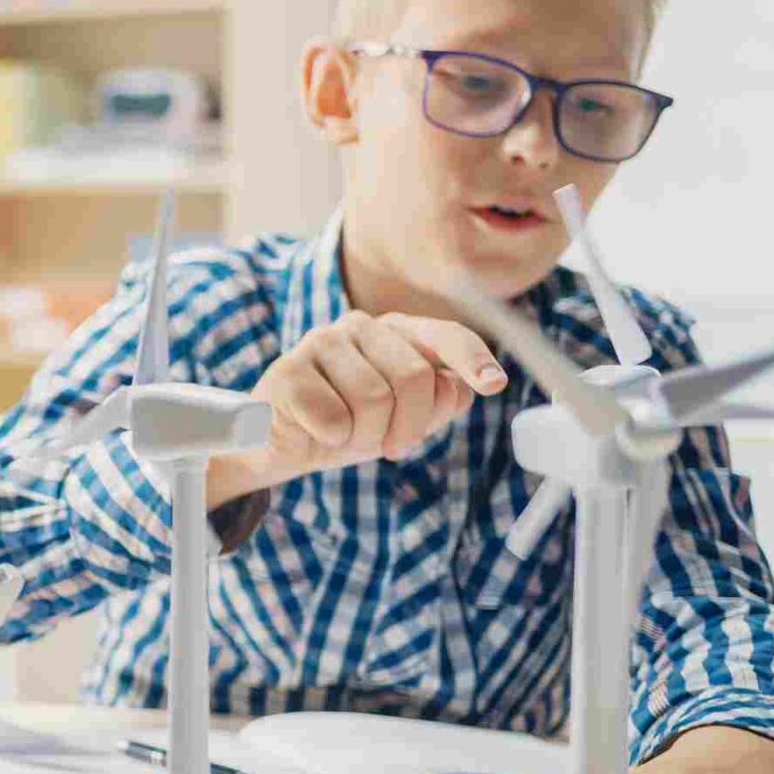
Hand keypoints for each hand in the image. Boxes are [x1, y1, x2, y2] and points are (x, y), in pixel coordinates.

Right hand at [206, 311, 508, 507]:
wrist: (278, 446)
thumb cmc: (346, 427)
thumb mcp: (402, 420)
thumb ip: (438, 400)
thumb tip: (460, 387)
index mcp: (396, 333)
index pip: (444, 336)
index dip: (472, 359)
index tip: (494, 384)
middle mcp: (360, 327)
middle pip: (414, 377)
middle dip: (408, 424)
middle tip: (390, 445)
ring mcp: (320, 343)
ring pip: (373, 399)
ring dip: (366, 436)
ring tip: (347, 437)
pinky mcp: (287, 371)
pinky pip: (333, 418)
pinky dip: (331, 439)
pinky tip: (316, 433)